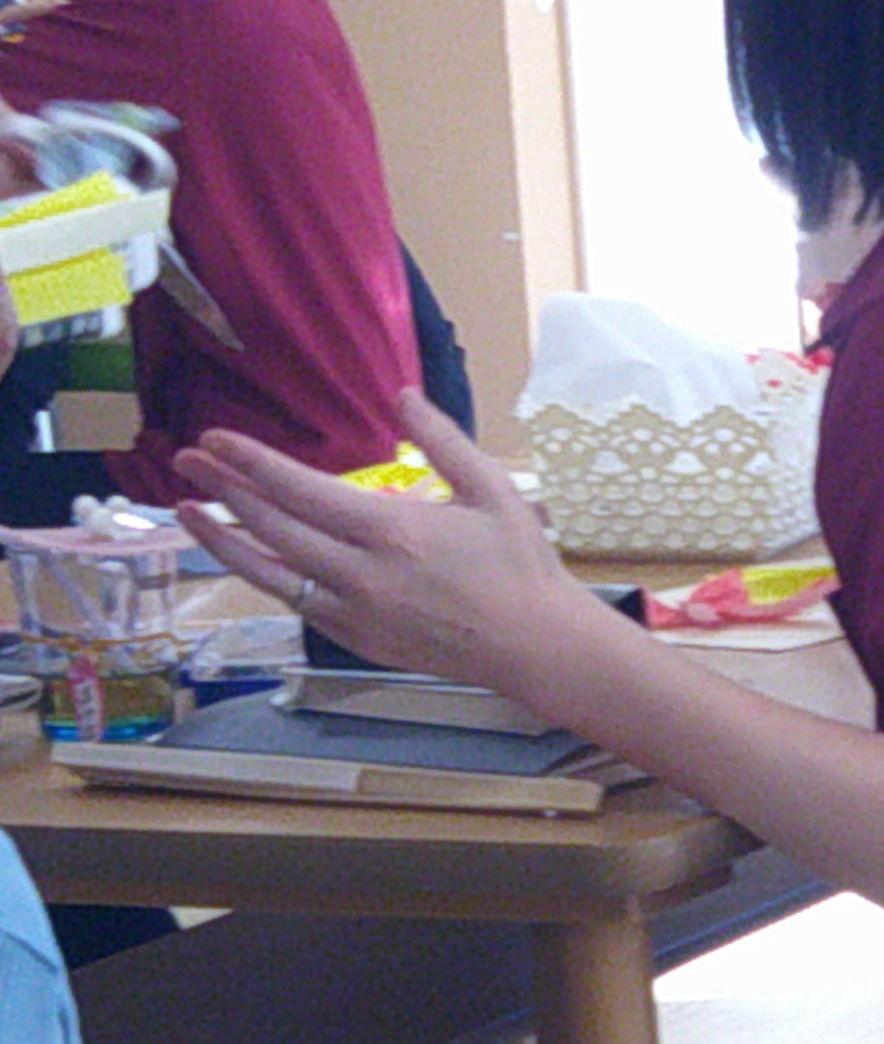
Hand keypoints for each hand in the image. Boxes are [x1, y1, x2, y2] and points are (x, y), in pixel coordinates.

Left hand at [172, 391, 588, 691]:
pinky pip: (297, 602)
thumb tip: (402, 395)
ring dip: (222, 540)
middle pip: (272, 526)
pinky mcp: (358, 639)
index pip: (299, 490)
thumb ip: (442, 440)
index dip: (250, 462)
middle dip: (222, 491)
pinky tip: (247, 555)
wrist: (538, 647)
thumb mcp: (493, 490)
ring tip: (186, 513)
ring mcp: (355, 611)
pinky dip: (265, 576)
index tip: (214, 439)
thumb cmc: (522, 566)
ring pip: (270, 572)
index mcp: (393, 530)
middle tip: (186, 462)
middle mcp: (363, 573)